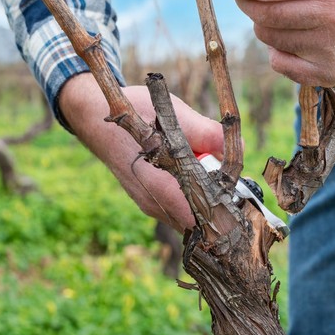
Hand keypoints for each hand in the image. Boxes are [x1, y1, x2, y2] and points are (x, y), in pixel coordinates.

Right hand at [58, 73, 223, 231]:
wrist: (95, 117)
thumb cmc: (134, 112)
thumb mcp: (171, 113)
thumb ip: (204, 131)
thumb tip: (236, 145)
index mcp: (156, 183)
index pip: (196, 217)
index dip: (222, 210)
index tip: (239, 194)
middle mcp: (152, 201)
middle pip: (197, 222)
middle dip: (220, 206)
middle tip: (235, 184)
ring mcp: (150, 204)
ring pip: (189, 218)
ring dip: (208, 202)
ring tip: (218, 178)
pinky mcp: (151, 200)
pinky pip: (180, 210)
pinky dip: (195, 198)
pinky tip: (201, 175)